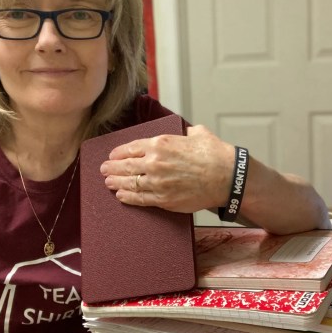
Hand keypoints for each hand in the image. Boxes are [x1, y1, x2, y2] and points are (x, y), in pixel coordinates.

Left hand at [100, 125, 233, 212]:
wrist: (227, 177)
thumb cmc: (215, 154)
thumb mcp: (198, 134)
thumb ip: (186, 133)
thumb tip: (186, 132)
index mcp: (160, 143)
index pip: (130, 148)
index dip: (118, 153)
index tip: (112, 156)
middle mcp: (155, 162)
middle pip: (125, 166)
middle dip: (111, 168)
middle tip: (104, 170)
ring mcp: (157, 182)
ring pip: (129, 183)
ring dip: (116, 183)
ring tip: (108, 183)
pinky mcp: (164, 199)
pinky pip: (140, 199)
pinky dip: (128, 197)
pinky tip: (121, 196)